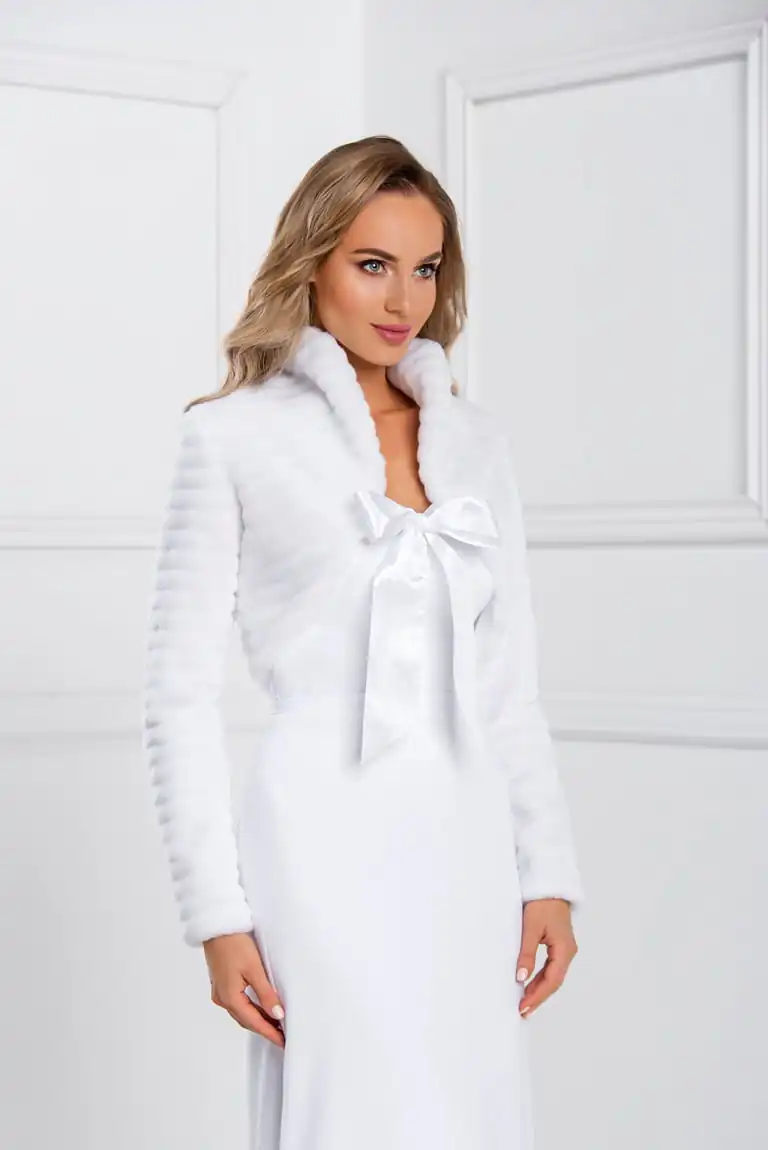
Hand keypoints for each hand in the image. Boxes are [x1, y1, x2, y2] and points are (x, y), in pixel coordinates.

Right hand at [203, 931, 285, 1047]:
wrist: (217, 927)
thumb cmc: (234, 944)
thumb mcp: (255, 969)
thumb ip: (266, 994)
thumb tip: (277, 1015)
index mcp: (229, 998)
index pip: (254, 1022)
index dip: (269, 1033)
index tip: (283, 1042)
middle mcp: (222, 998)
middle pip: (246, 1020)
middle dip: (264, 1028)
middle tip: (282, 1035)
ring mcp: (220, 991)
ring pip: (241, 1012)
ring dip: (257, 1019)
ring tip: (275, 1023)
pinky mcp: (221, 983)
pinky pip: (237, 1003)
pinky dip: (250, 1008)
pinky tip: (261, 1007)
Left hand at [515, 898, 577, 1018]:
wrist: (549, 885)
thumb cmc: (542, 903)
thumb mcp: (531, 928)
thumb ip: (526, 953)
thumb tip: (521, 977)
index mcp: (564, 949)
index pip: (552, 980)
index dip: (537, 995)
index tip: (523, 1006)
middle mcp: (568, 951)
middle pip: (554, 981)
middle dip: (538, 996)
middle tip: (522, 1010)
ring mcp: (564, 948)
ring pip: (553, 975)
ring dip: (539, 989)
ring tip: (525, 1002)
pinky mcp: (558, 944)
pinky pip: (551, 967)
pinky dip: (541, 978)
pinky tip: (530, 983)